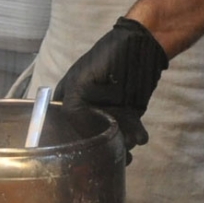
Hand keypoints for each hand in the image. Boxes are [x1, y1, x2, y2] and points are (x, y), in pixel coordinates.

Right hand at [54, 17, 168, 155]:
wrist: (143, 47)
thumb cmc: (107, 58)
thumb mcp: (80, 81)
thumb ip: (73, 109)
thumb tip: (82, 135)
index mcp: (67, 100)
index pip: (60, 128)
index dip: (66, 143)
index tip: (77, 155)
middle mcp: (86, 111)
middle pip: (87, 139)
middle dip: (98, 150)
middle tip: (107, 156)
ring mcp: (108, 114)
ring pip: (110, 140)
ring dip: (120, 147)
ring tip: (129, 146)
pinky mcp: (129, 115)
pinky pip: (130, 133)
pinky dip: (136, 138)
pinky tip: (141, 136)